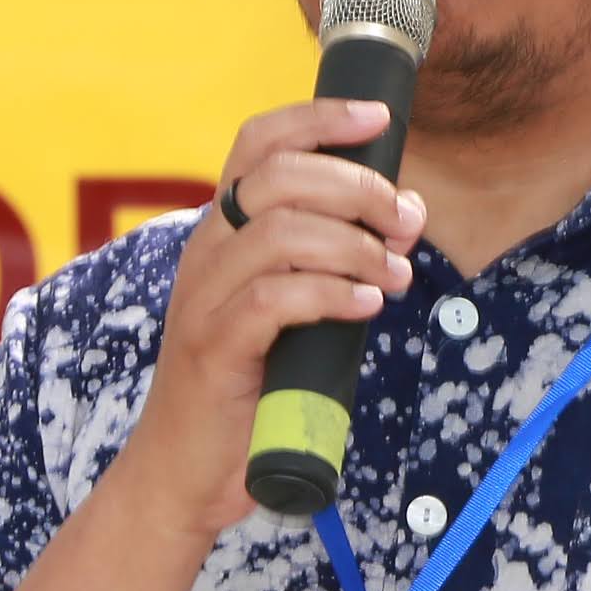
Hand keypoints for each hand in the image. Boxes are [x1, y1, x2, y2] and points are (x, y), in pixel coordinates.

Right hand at [104, 98, 424, 540]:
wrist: (185, 471)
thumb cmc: (249, 386)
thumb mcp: (292, 308)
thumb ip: (335, 261)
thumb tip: (404, 217)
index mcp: (224, 232)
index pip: (258, 143)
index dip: (318, 119)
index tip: (377, 119)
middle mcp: (207, 253)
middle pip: (280, 178)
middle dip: (357, 189)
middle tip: (405, 224)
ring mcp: (204, 300)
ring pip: (281, 233)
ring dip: (356, 246)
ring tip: (395, 275)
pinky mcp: (215, 348)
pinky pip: (275, 298)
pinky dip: (332, 294)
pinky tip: (367, 305)